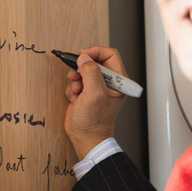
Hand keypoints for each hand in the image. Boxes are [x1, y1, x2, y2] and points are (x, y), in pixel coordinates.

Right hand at [63, 45, 127, 159]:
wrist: (85, 137)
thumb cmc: (95, 122)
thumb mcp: (94, 94)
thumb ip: (90, 72)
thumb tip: (84, 58)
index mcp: (119, 81)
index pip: (110, 55)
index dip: (95, 52)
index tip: (83, 55)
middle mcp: (109, 83)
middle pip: (94, 61)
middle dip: (82, 67)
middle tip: (76, 74)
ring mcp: (97, 87)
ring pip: (83, 70)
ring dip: (76, 78)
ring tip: (76, 90)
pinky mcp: (86, 92)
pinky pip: (76, 80)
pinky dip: (72, 88)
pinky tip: (75, 98)